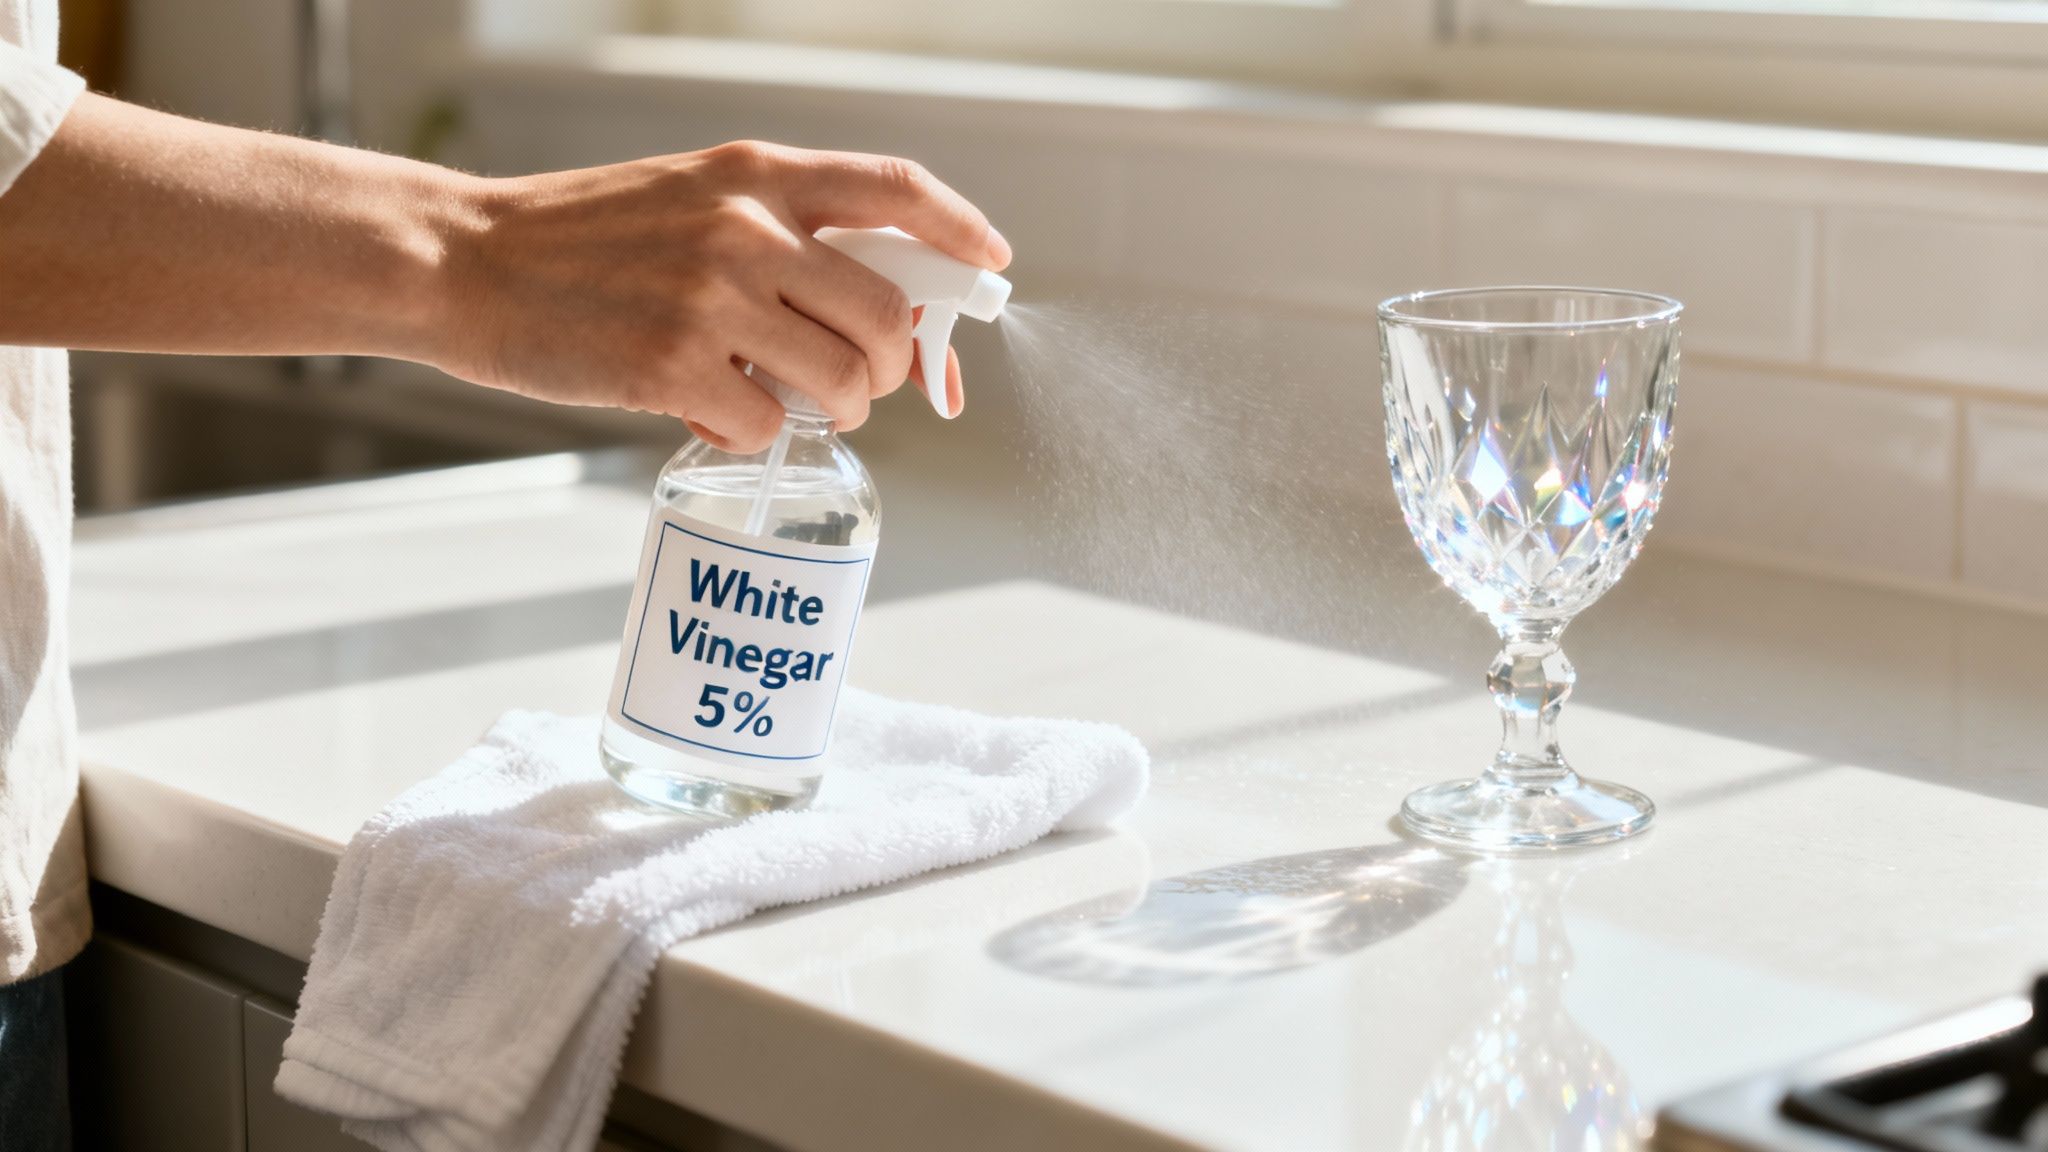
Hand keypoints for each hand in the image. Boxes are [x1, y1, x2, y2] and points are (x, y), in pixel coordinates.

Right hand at [436, 141, 1009, 451]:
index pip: (896, 190)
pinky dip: (749, 434)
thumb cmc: (583, 241)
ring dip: (832, 410)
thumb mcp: (692, 198)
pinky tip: (703, 408)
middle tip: (853, 382)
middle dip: (888, 367)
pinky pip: (770, 426)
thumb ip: (782, 233)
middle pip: (888, 316)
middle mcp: (747, 229)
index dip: (960, 231)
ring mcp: (713, 299)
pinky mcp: (673, 369)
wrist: (466, 262)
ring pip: (845, 382)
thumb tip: (884, 309)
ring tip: (779, 398)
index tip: (992, 265)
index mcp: (757, 174)